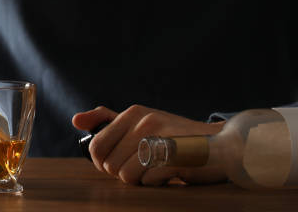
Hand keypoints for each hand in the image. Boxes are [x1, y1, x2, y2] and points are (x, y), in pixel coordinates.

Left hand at [72, 105, 225, 185]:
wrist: (221, 145)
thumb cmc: (177, 137)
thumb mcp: (141, 121)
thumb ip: (108, 120)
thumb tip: (75, 120)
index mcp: (133, 113)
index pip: (95, 147)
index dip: (103, 163)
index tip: (118, 163)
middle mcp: (143, 121)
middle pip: (108, 164)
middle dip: (121, 172)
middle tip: (142, 167)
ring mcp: (158, 137)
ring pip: (125, 176)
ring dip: (140, 179)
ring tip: (157, 169)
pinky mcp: (172, 156)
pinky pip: (147, 182)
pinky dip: (156, 183)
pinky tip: (170, 173)